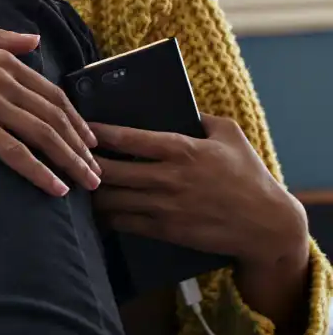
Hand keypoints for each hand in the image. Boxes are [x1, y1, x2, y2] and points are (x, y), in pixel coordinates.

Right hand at [0, 24, 98, 195]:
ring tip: (87, 185)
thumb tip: (35, 41)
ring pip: (42, 134)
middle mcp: (1, 77)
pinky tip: (55, 189)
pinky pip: (14, 151)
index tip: (88, 141)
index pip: (51, 93)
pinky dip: (39, 171)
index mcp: (1, 58)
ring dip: (70, 161)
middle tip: (96, 170)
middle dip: (80, 146)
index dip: (75, 119)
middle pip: (54, 116)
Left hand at [92, 116, 307, 265]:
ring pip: (110, 199)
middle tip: (67, 156)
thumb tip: (175, 103)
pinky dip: (103, 216)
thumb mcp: (229, 135)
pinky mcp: (165, 230)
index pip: (127, 137)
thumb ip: (199, 117)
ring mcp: (165, 206)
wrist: (268, 225)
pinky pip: (122, 223)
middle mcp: (169, 177)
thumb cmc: (249, 175)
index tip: (78, 126)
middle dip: (83, 163)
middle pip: (109, 170)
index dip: (97, 132)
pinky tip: (91, 209)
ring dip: (88, 191)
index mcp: (182, 149)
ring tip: (72, 181)